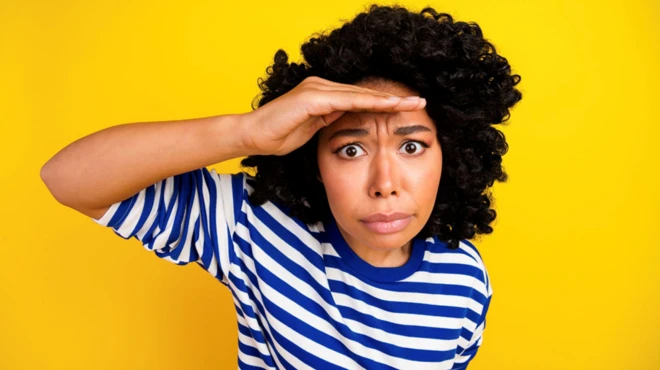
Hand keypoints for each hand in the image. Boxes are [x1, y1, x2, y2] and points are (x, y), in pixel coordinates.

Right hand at [239, 76, 425, 155]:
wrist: (253, 136)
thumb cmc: (279, 136)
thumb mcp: (312, 129)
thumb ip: (329, 121)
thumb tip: (346, 120)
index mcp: (324, 95)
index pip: (360, 99)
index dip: (384, 104)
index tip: (406, 109)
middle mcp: (322, 87)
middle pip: (365, 93)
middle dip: (393, 99)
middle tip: (420, 102)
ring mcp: (317, 89)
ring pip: (359, 94)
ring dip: (386, 100)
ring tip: (410, 104)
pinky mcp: (312, 98)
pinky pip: (346, 100)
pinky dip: (367, 103)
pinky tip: (386, 105)